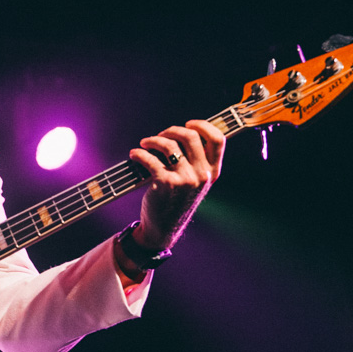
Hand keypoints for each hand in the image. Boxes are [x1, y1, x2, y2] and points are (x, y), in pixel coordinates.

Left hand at [128, 119, 225, 249]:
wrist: (164, 227)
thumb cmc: (177, 200)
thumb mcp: (195, 182)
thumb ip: (196, 161)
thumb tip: (185, 132)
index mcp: (212, 171)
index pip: (217, 139)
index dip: (203, 126)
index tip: (189, 124)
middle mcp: (202, 175)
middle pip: (191, 136)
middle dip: (171, 130)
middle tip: (161, 135)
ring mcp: (185, 179)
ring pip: (169, 145)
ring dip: (153, 140)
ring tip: (145, 143)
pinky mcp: (165, 184)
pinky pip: (150, 159)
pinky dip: (139, 154)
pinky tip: (135, 154)